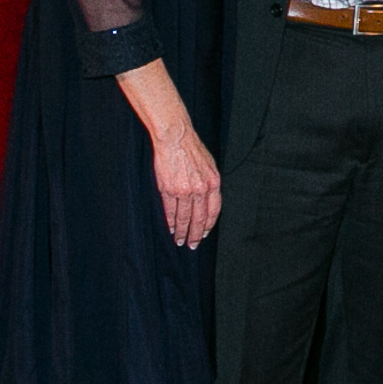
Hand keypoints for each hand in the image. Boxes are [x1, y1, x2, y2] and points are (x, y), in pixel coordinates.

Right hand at [151, 120, 221, 248]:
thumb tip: (208, 201)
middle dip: (196, 234)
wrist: (176, 138)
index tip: (204, 234)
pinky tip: (171, 228)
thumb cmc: (192, 149)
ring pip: (184, 217)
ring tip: (179, 240)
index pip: (213, 211)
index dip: (209, 225)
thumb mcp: (209, 166)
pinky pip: (170, 210)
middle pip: (199, 218)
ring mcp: (184, 190)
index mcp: (213, 183)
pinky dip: (171, 221)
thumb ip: (209, 184)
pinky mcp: (169, 189)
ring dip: (182, 231)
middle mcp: (201, 189)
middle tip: (192, 245)